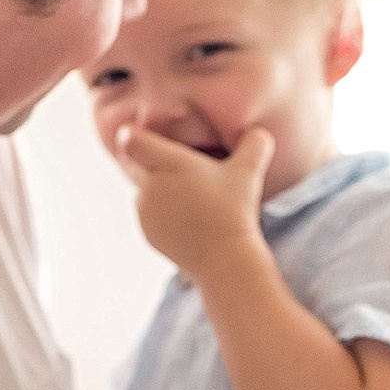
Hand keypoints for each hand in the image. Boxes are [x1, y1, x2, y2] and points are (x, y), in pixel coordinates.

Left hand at [115, 124, 275, 285]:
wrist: (223, 258)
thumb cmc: (235, 210)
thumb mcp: (249, 171)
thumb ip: (255, 144)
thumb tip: (259, 131)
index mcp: (165, 163)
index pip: (130, 140)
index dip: (136, 135)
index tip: (151, 138)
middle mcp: (148, 185)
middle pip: (135, 164)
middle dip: (151, 162)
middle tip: (179, 167)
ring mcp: (144, 212)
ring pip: (144, 190)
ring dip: (158, 189)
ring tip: (189, 196)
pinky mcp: (146, 233)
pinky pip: (149, 214)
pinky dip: (162, 213)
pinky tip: (187, 217)